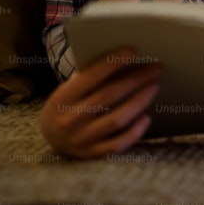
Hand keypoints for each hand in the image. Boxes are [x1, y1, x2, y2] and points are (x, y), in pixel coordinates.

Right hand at [39, 48, 161, 158]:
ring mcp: (81, 140)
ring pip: (116, 120)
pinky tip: (147, 117)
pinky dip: (135, 132)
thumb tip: (125, 60)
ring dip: (139, 102)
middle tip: (156, 68)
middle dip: (135, 79)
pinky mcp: (92, 154)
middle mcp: (70, 120)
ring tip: (154, 87)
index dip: (112, 63)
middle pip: (108, 96)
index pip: (89, 77)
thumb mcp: (69, 89)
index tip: (132, 50)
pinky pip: (118, 144)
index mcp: (62, 98)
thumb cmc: (67, 104)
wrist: (48, 137)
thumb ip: (89, 79)